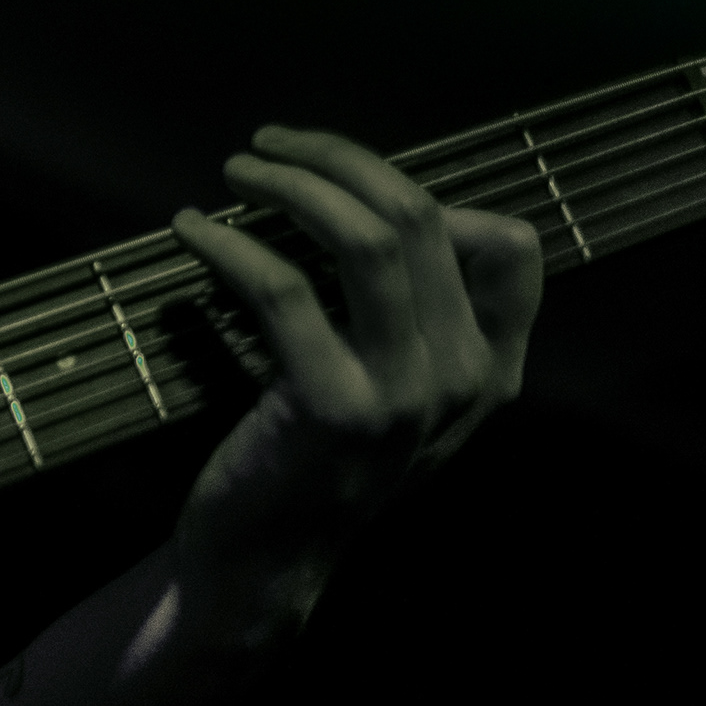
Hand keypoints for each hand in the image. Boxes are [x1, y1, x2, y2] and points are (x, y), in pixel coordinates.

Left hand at [168, 127, 544, 574]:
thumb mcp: (395, 392)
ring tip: (237, 168)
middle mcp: (463, 378)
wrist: (270, 562)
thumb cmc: (316, 462)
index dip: (427, 190)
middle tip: (268, 143)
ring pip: (364, 239)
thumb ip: (411, 316)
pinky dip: (230, 243)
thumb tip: (368, 203)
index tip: (347, 179)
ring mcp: (405, 394)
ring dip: (290, 183)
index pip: (512, 244)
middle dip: (337, 159)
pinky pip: (283, 288)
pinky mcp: (332, 407)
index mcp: (490, 368)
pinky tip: (193, 229)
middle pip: (420, 218)